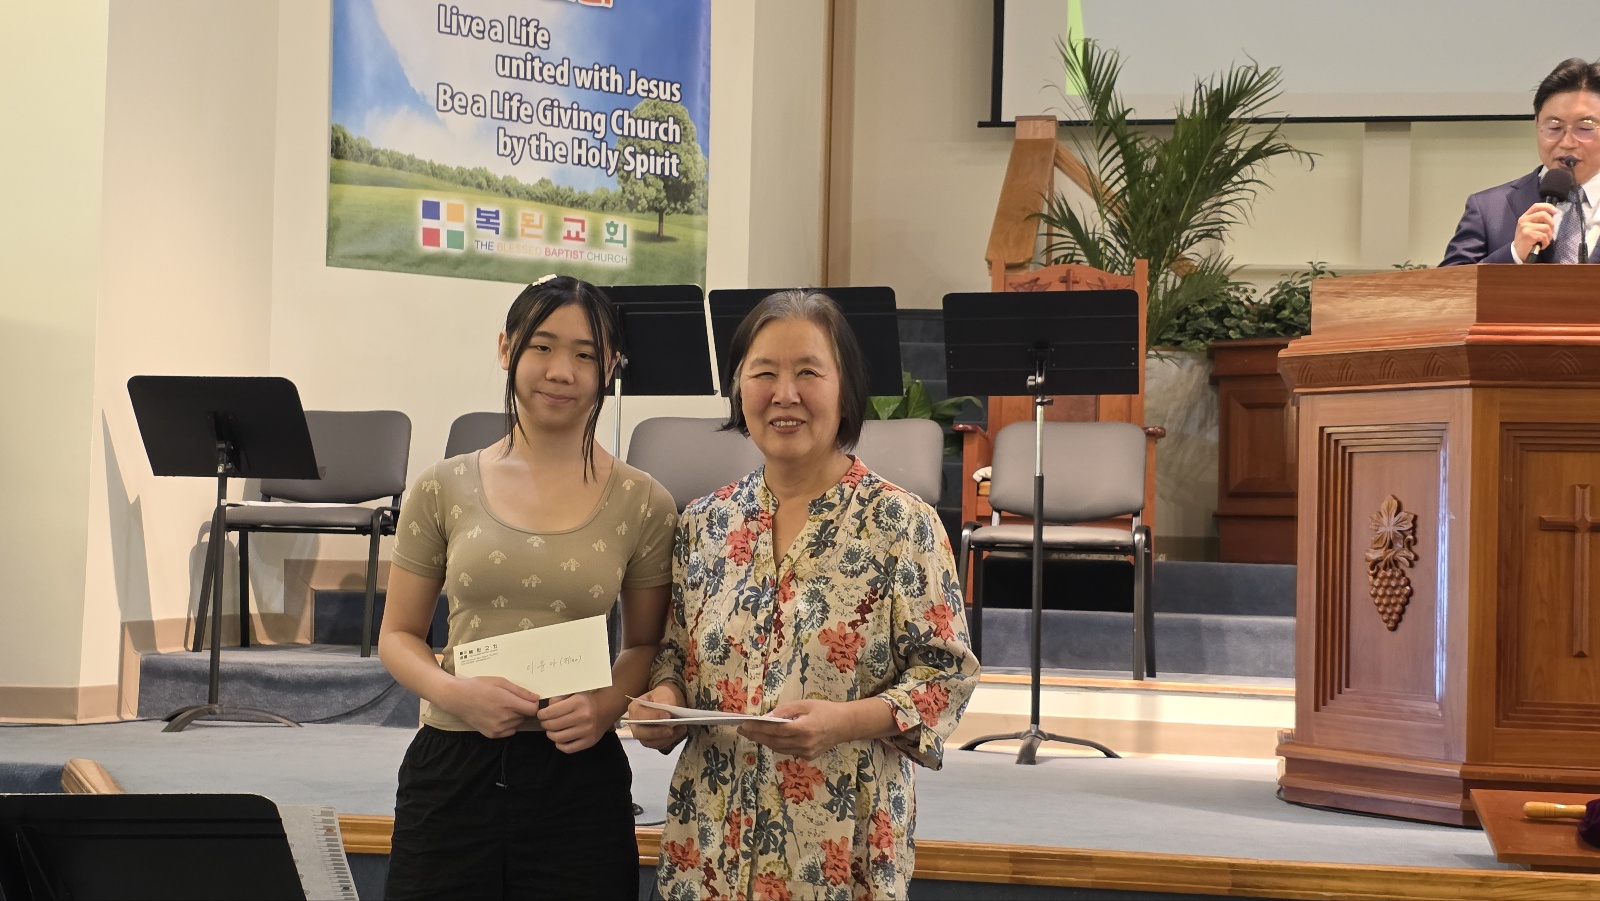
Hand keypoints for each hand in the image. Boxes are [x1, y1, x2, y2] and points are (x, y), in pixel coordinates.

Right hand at [442, 676, 540, 738]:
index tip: (528, 699)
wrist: (457, 698)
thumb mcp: (501, 682)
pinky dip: (507, 725)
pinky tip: (497, 715)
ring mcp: (498, 729)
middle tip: (510, 700)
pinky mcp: (492, 735)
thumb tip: (536, 698)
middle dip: (522, 709)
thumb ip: (520, 691)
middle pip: (525, 716)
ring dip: (515, 717)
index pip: (534, 710)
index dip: (534, 704)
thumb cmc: (479, 686)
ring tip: (501, 707)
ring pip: (517, 724)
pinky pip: (509, 731)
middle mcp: (505, 719)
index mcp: (509, 703)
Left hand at [536, 691, 618, 752]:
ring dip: (551, 735)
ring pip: (559, 738)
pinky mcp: (589, 742)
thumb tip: (545, 709)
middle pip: (553, 725)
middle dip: (545, 724)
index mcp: (578, 703)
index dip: (542, 714)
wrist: (608, 708)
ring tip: (552, 730)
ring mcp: (587, 731)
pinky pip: (568, 749)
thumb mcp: (573, 693)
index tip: (541, 714)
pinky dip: (560, 745)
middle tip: (545, 722)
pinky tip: (560, 739)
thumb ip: (558, 699)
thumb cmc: (587, 700)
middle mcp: (583, 717)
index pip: (551, 712)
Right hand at [626, 684, 686, 751]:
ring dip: (666, 738)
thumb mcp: (664, 693)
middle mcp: (635, 724)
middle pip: (640, 733)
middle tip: (671, 729)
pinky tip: (680, 732)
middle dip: (657, 732)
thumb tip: (666, 707)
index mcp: (635, 708)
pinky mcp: (652, 742)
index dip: (652, 716)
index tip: (668, 715)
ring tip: (681, 729)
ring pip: (650, 742)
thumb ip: (664, 700)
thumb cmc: (664, 696)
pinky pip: (659, 745)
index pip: (639, 714)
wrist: (669, 702)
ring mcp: (643, 735)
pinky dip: (670, 741)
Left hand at [738, 699, 852, 760]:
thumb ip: (786, 710)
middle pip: (774, 742)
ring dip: (764, 741)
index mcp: (805, 728)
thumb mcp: (806, 704)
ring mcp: (806, 753)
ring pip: (778, 749)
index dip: (758, 728)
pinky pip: (787, 751)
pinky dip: (776, 744)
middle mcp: (804, 744)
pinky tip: (768, 738)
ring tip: (752, 733)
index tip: (745, 724)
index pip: (776, 730)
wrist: (845, 725)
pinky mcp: (807, 757)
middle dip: (756, 735)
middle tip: (742, 729)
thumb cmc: (826, 710)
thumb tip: (767, 716)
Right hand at [1513, 202, 1558, 260]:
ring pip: (1546, 227)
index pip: (1537, 206)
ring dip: (1549, 236)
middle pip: (1544, 215)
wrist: (1517, 251)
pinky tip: (1542, 245)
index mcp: (1525, 216)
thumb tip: (1555, 215)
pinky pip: (1544, 236)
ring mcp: (1525, 227)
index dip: (1548, 207)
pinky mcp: (1528, 235)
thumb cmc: (1526, 239)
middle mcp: (1524, 220)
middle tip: (1550, 231)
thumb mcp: (1530, 226)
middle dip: (1551, 223)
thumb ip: (1539, 220)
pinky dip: (1546, 242)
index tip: (1556, 212)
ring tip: (1545, 240)